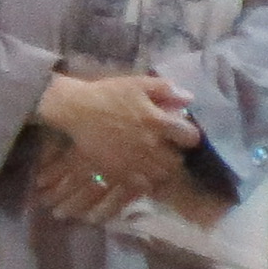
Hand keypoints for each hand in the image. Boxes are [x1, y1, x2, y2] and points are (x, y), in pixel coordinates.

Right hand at [33, 71, 197, 224]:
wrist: (77, 110)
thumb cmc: (108, 94)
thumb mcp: (138, 83)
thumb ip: (166, 89)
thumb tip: (189, 98)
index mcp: (158, 121)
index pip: (190, 137)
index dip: (188, 135)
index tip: (181, 134)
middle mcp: (151, 144)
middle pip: (177, 160)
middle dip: (175, 155)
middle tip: (167, 149)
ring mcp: (136, 161)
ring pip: (162, 174)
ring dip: (162, 169)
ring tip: (154, 162)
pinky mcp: (121, 172)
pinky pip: (143, 185)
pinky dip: (146, 181)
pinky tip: (140, 172)